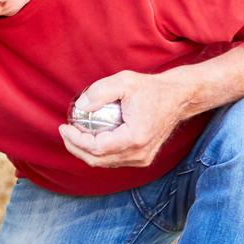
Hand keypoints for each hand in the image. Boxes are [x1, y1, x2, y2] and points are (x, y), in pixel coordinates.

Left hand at [58, 70, 193, 168]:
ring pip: (105, 162)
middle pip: (97, 160)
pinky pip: (114, 160)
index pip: (96, 148)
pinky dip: (99, 152)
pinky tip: (91, 137)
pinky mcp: (142, 158)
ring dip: (86, 151)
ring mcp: (142, 159)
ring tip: (75, 134)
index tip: (64, 126)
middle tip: (65, 132)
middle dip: (76, 148)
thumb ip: (99, 92)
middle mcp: (139, 153)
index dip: (75, 140)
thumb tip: (80, 107)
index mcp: (135, 138)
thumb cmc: (152, 88)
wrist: (178, 98)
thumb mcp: (124, 81)